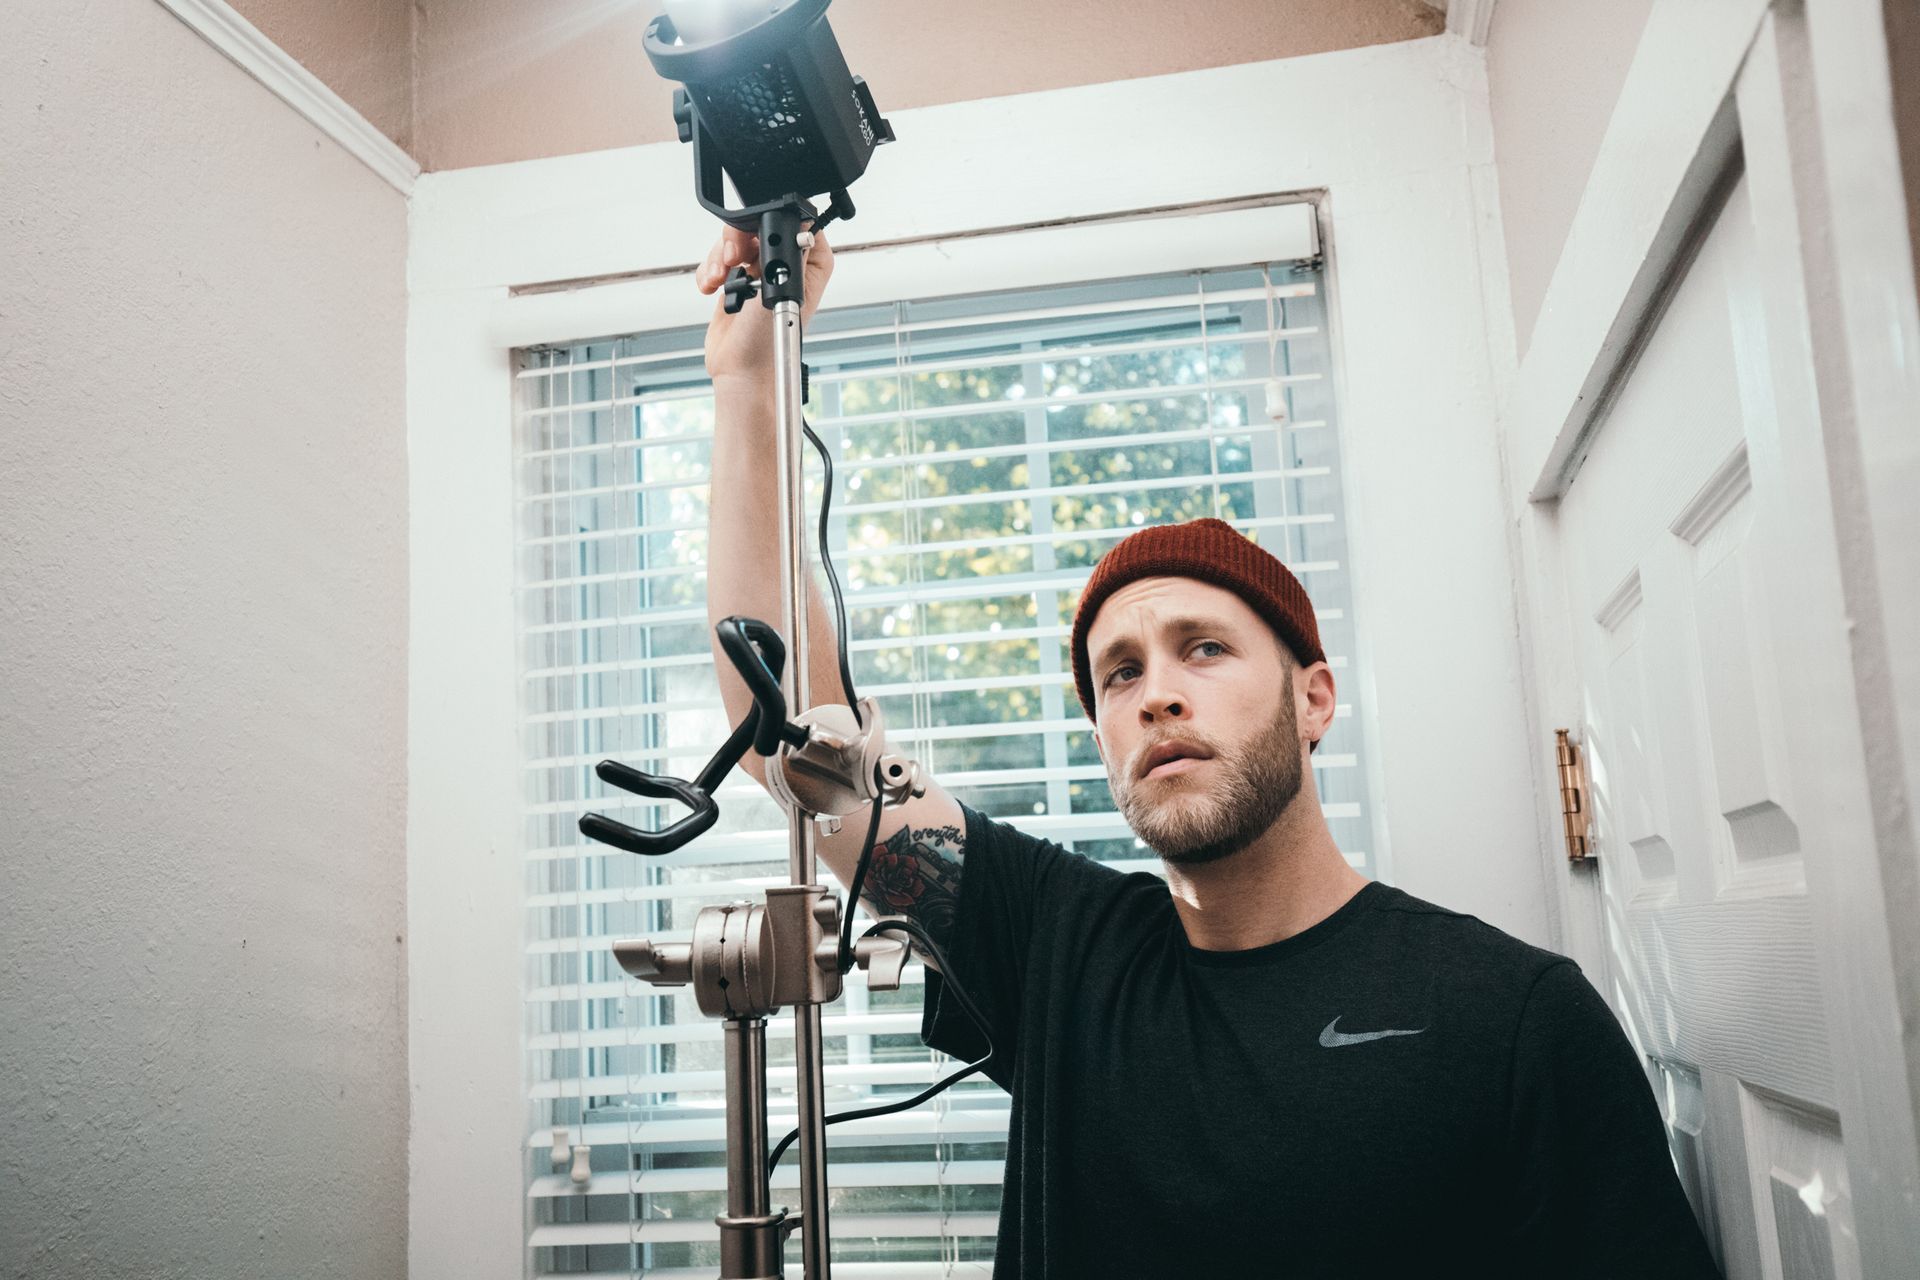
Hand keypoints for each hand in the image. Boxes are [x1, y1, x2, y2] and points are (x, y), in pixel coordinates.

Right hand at [695, 225, 834, 387]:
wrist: (741, 370)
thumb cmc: (769, 342)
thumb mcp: (785, 289)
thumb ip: (791, 252)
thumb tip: (799, 218)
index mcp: (810, 263)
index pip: (796, 220)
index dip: (771, 220)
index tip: (757, 236)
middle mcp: (787, 264)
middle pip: (758, 223)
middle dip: (738, 239)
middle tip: (733, 257)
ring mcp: (760, 270)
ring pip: (734, 239)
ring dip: (719, 257)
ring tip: (720, 279)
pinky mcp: (736, 279)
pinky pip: (717, 258)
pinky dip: (710, 270)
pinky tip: (712, 288)